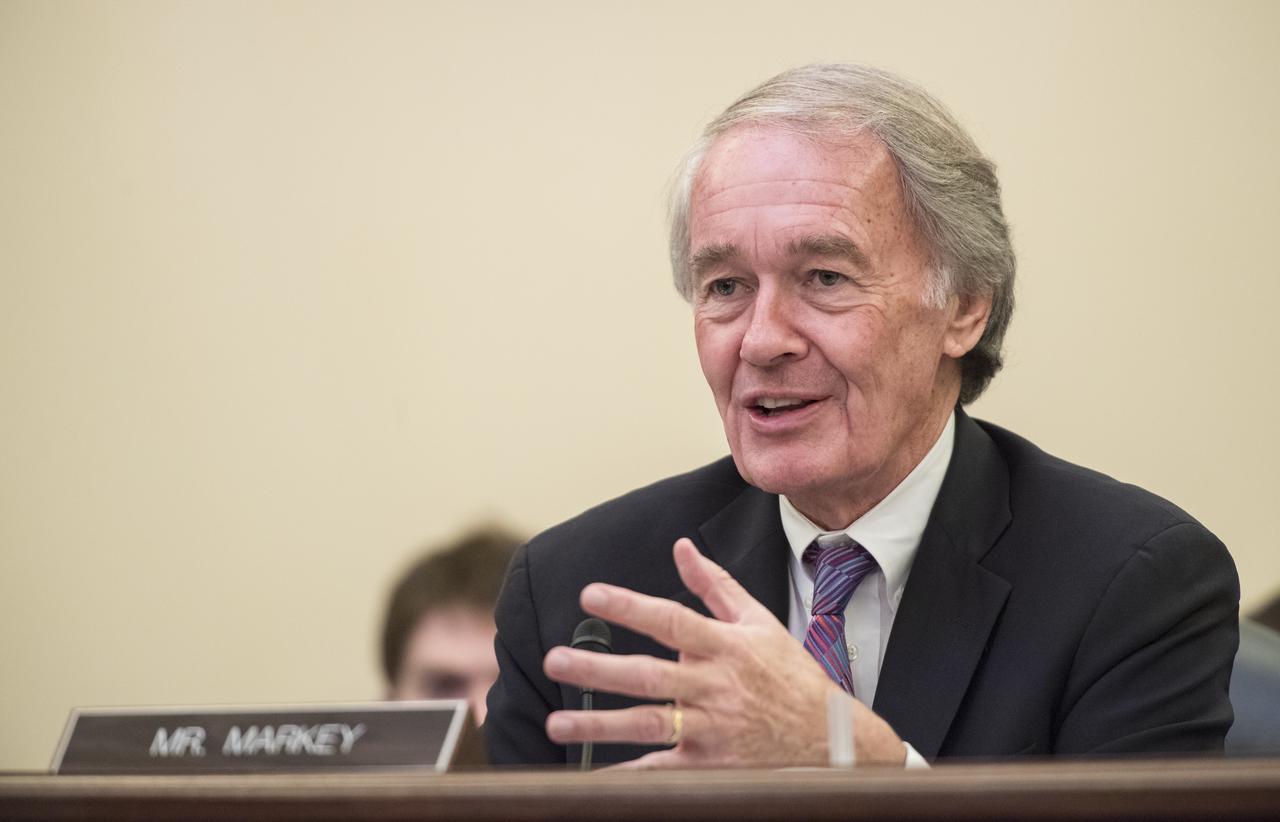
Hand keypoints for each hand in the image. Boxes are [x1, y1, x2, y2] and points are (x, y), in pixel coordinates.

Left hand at [542, 538, 906, 767]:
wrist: (830, 740)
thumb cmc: (789, 675)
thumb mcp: (759, 622)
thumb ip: (715, 586)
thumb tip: (682, 547)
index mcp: (726, 646)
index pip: (671, 620)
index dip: (630, 606)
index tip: (590, 595)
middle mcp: (716, 687)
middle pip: (650, 675)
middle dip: (599, 670)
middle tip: (554, 661)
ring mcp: (713, 728)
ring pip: (649, 724)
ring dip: (600, 725)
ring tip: (558, 723)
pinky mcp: (712, 765)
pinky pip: (664, 770)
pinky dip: (630, 774)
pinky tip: (594, 776)